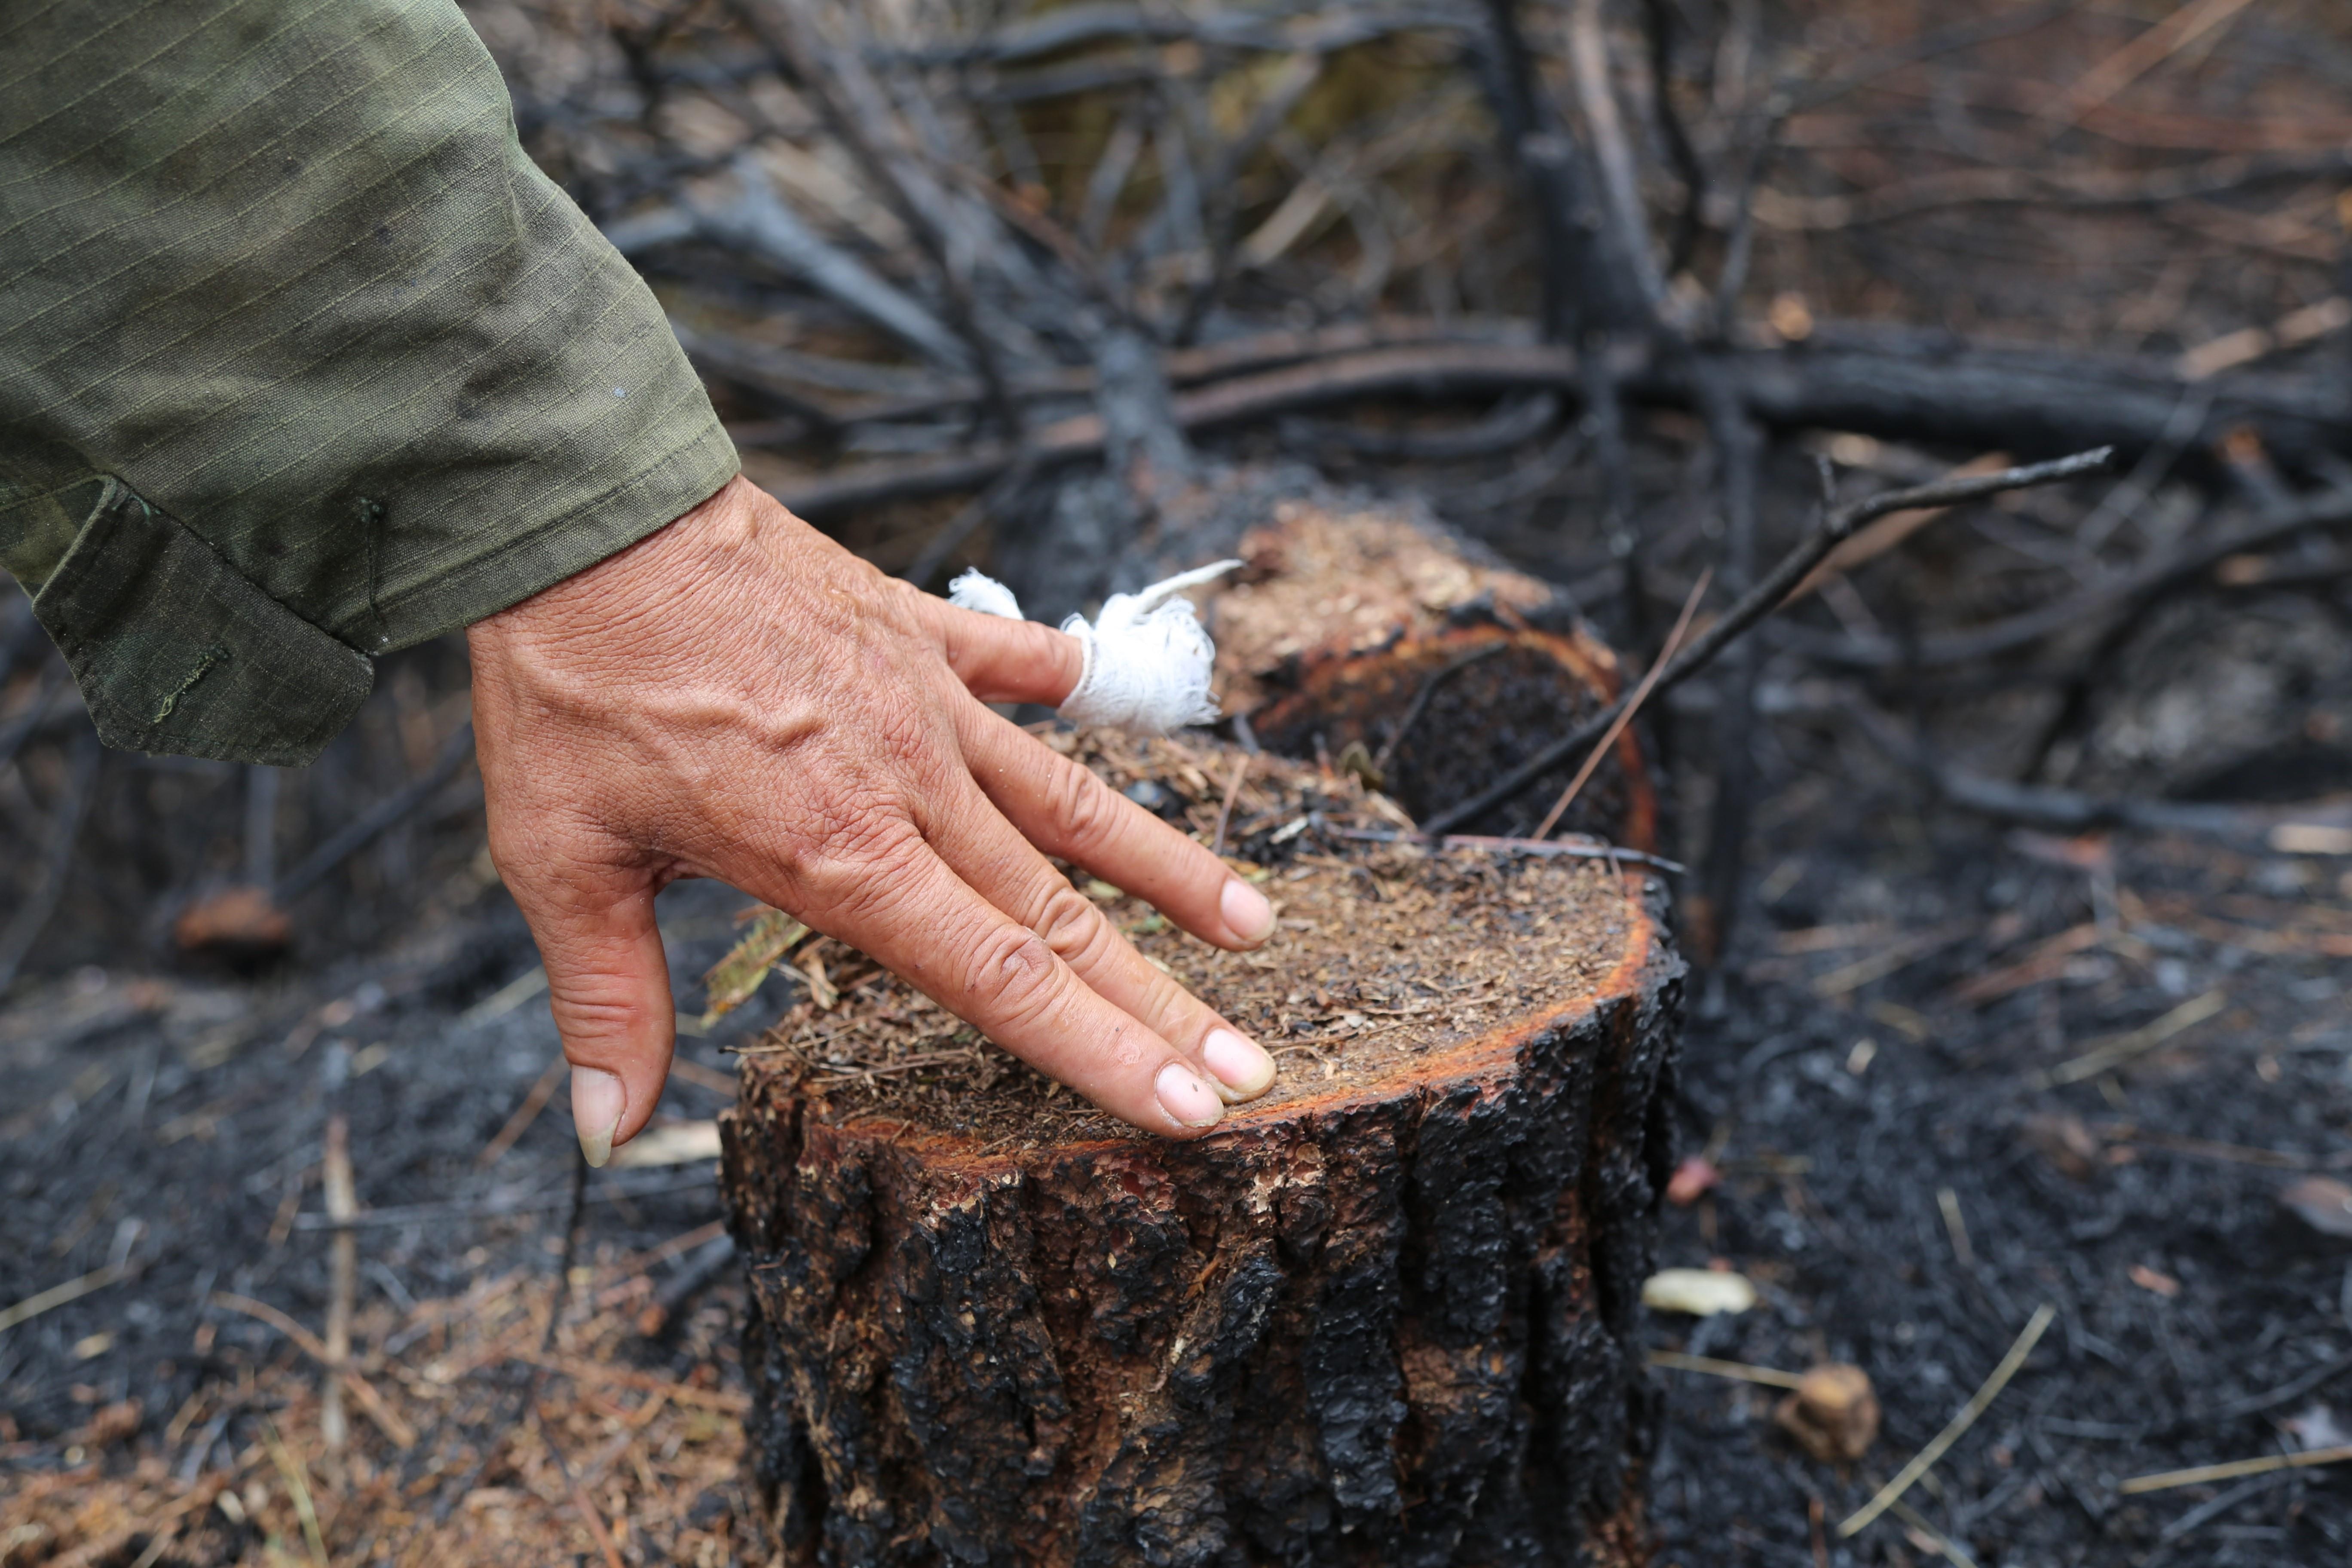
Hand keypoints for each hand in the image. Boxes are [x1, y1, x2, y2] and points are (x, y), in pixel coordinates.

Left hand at [466, 476, 1278, 1160]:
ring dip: (1167, 868)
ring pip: (1075, 800)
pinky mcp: (913, 629)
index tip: (1192, 1107)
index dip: (1105, 1052)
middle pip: (1064, 915)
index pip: (1005, 981)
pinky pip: (1012, 663)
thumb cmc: (571, 692)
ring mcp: (927, 703)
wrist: (592, 516)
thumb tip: (603, 1136)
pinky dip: (1063, 680)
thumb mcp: (563, 860)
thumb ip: (608, 1001)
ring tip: (1254, 922)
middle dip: (1165, 1002)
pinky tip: (1103, 690)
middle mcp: (912, 786)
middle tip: (1254, 1062)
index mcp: (842, 856)